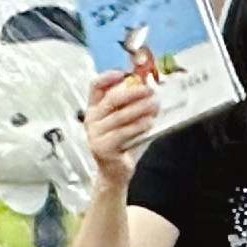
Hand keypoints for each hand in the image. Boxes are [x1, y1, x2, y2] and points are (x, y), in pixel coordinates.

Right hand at [83, 70, 159, 187]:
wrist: (115, 173)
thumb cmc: (123, 145)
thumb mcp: (127, 121)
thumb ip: (134, 106)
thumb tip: (151, 90)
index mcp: (95, 109)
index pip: (96, 87)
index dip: (108, 77)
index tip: (123, 73)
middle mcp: (91, 120)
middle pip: (110, 99)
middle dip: (132, 93)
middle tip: (149, 91)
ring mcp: (95, 134)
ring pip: (119, 116)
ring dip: (140, 109)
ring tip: (154, 106)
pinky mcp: (102, 148)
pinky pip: (123, 133)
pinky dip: (138, 126)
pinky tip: (149, 123)